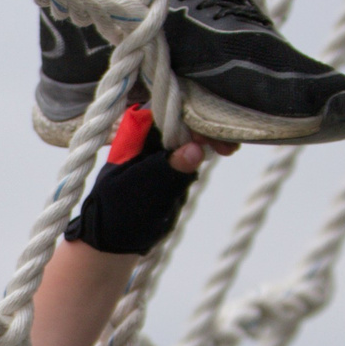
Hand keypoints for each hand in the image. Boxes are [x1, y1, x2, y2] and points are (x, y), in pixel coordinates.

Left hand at [67, 105, 236, 254]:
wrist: (115, 235)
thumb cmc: (118, 210)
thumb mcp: (141, 189)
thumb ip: (166, 168)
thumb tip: (195, 150)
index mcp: (135, 132)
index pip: (168, 111)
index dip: (193, 117)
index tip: (211, 133)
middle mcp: (150, 134)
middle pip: (185, 118)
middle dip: (207, 128)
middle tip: (229, 145)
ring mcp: (163, 147)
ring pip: (192, 133)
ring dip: (212, 137)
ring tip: (229, 147)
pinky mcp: (173, 162)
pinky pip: (193, 148)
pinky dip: (208, 149)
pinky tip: (225, 149)